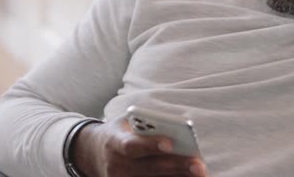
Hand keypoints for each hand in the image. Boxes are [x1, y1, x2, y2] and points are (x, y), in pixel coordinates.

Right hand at [72, 116, 207, 176]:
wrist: (94, 152)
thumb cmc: (121, 132)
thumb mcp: (127, 122)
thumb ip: (147, 124)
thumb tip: (178, 129)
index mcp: (114, 142)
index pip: (132, 146)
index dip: (150, 145)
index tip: (170, 143)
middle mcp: (116, 165)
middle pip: (148, 168)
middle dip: (175, 166)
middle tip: (198, 164)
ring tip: (199, 173)